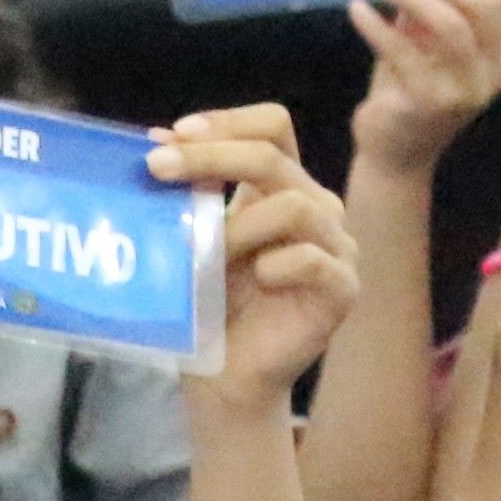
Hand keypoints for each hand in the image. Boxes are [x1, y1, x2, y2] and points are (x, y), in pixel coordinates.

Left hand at [157, 104, 356, 402]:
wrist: (225, 378)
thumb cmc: (210, 307)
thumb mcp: (196, 237)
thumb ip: (191, 191)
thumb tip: (157, 138)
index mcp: (284, 187)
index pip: (273, 127)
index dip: (226, 122)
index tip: (172, 136)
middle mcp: (317, 209)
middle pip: (272, 157)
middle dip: (209, 157)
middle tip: (157, 168)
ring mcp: (336, 249)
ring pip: (293, 205)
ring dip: (238, 225)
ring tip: (206, 254)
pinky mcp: (343, 290)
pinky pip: (311, 259)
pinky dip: (275, 265)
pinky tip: (256, 280)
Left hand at [347, 0, 500, 171]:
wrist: (395, 153)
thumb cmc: (413, 89)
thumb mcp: (430, 42)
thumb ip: (435, 5)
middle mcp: (492, 74)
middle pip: (483, 8)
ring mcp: (464, 91)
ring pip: (452, 27)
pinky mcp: (428, 104)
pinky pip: (403, 52)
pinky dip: (377, 26)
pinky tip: (357, 9)